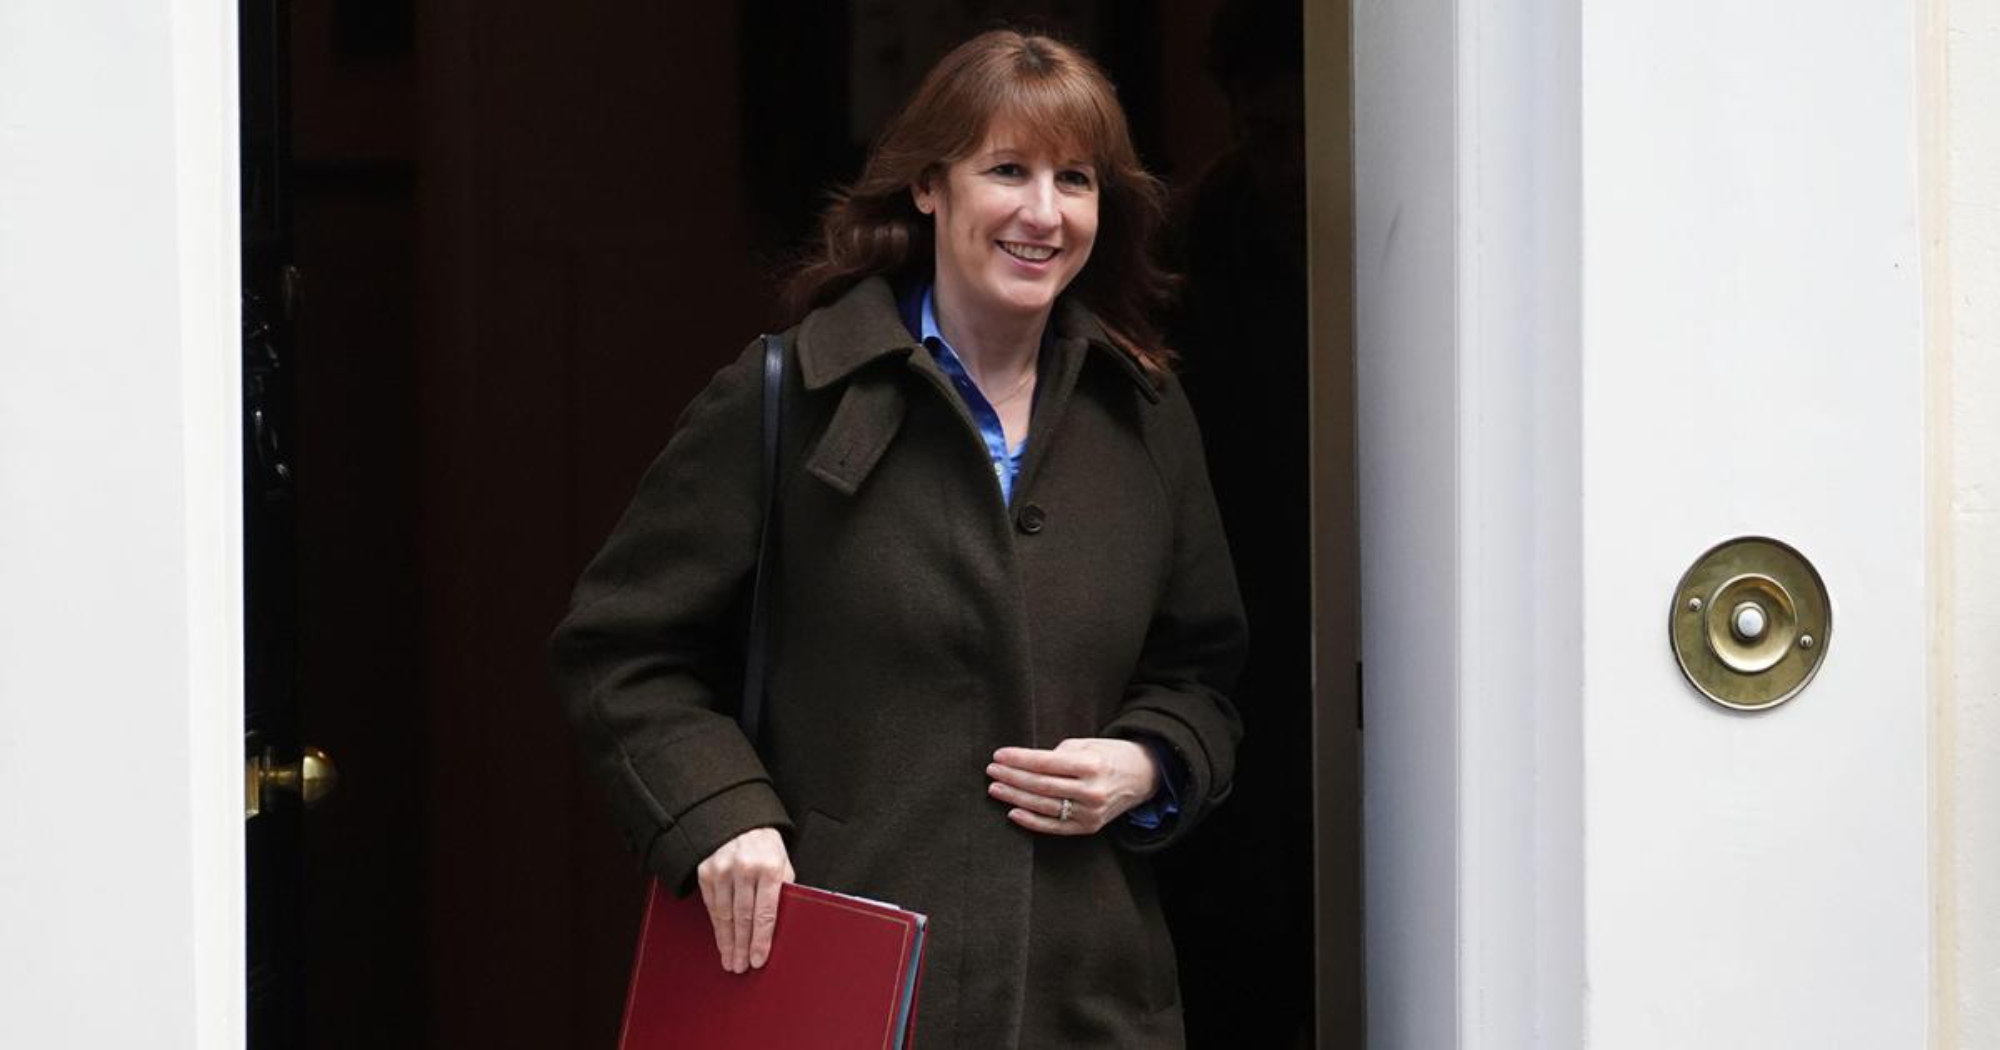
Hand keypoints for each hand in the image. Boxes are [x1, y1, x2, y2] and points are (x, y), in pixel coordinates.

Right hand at [694, 826, 793, 972]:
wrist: (741, 822)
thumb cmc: (766, 847)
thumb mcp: (783, 864)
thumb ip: (781, 891)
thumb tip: (780, 925)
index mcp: (769, 867)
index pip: (765, 912)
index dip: (761, 940)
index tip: (758, 959)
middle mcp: (744, 868)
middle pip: (742, 917)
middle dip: (742, 946)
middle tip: (741, 967)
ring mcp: (722, 870)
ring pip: (724, 915)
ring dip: (727, 941)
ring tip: (730, 960)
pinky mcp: (706, 871)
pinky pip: (711, 906)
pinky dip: (717, 926)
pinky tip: (721, 940)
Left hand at [985, 738, 1159, 834]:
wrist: (1143, 776)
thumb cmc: (1110, 755)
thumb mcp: (1087, 745)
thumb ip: (1057, 755)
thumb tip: (1024, 764)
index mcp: (1091, 765)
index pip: (1045, 763)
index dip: (1018, 759)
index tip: (998, 755)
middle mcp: (1092, 791)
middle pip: (1041, 786)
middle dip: (1012, 778)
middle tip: (992, 771)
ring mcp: (1091, 813)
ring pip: (1044, 806)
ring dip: (1015, 798)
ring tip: (996, 789)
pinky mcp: (1089, 827)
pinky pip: (1054, 827)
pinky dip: (1031, 821)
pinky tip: (1013, 812)